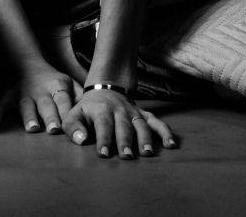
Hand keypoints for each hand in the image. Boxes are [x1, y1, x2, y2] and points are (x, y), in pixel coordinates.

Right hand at [0, 58, 78, 134]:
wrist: (27, 62)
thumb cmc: (52, 80)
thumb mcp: (69, 83)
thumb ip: (80, 95)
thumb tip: (92, 110)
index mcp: (58, 86)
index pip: (64, 101)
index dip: (67, 113)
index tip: (71, 126)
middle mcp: (42, 91)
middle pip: (47, 105)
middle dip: (50, 117)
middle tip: (54, 129)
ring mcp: (25, 93)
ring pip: (26, 106)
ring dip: (29, 117)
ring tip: (32, 128)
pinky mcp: (10, 95)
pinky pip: (3, 103)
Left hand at [63, 87, 177, 159]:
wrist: (105, 89)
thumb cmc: (87, 109)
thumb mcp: (73, 114)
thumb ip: (73, 127)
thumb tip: (80, 141)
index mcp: (101, 110)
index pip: (103, 125)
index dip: (103, 139)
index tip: (104, 154)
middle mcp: (119, 110)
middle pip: (123, 126)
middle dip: (125, 141)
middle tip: (127, 157)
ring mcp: (133, 112)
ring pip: (141, 125)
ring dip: (145, 139)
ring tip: (148, 153)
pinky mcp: (144, 114)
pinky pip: (156, 122)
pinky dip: (165, 132)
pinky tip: (171, 144)